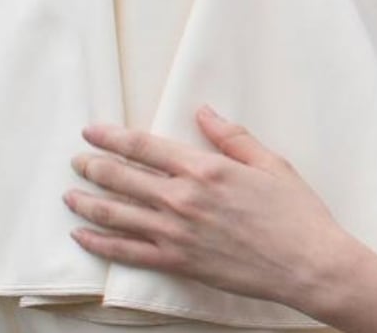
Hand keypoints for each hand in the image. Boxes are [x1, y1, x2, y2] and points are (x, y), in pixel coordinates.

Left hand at [64, 106, 353, 313]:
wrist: (306, 263)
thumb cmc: (296, 212)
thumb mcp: (271, 163)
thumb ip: (232, 137)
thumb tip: (204, 112)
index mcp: (205, 168)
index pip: (144, 146)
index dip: (112, 137)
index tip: (92, 131)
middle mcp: (183, 199)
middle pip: (122, 178)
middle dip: (94, 166)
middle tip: (77, 161)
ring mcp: (176, 233)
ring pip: (117, 214)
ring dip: (88, 202)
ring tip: (70, 194)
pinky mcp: (177, 263)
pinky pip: (127, 252)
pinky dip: (100, 243)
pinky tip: (83, 235)